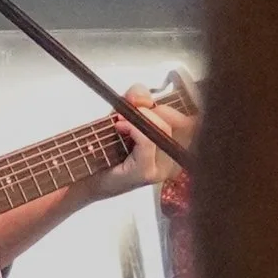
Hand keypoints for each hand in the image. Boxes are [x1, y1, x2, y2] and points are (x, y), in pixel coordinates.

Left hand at [110, 82, 197, 198]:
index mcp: (175, 146)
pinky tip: (119, 127)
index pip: (191, 121)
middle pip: (179, 122)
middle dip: (152, 110)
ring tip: (120, 121)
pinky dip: (133, 128)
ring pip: (163, 129)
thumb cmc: (106, 150)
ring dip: (140, 117)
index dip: (171, 107)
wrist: (86, 179)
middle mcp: (173, 159)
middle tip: (128, 111)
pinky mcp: (146, 172)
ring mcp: (162, 169)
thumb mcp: (124, 115)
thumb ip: (137, 99)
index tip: (147, 104)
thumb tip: (142, 97)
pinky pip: (148, 141)